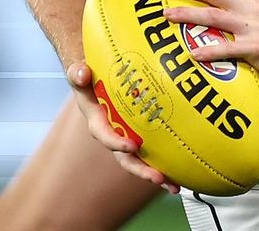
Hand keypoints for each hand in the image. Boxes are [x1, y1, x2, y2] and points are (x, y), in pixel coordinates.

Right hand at [66, 61, 179, 193]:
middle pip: (126, 157)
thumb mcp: (79, 72)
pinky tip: (180, 170)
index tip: (132, 145)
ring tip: (174, 185)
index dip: (117, 142)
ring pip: (141, 158)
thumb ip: (77, 73)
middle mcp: (113, 132)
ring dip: (156, 173)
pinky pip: (152, 147)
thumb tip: (82, 74)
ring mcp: (127, 134)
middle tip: (158, 178)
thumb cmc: (88, 75)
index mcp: (98, 121)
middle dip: (141, 170)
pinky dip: (164, 160)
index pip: (106, 135)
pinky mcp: (140, 131)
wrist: (95, 77)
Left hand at [160, 0, 258, 91]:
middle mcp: (249, 7)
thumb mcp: (257, 17)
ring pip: (216, 16)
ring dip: (190, 14)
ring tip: (168, 15)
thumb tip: (207, 8)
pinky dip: (210, 50)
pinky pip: (230, 49)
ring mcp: (254, 27)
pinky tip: (193, 54)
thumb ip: (235, 10)